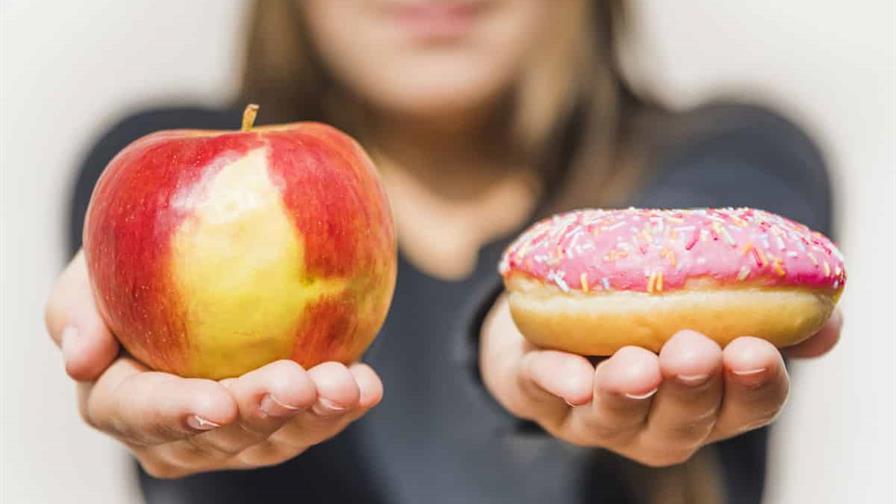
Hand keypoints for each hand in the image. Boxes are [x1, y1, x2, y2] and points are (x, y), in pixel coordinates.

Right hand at [45, 251, 382, 477]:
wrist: (202, 258)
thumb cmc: (137, 262)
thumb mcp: (95, 267)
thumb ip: (77, 305)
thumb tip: (80, 357)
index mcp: (119, 400)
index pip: (138, 413)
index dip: (176, 412)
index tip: (215, 400)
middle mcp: (177, 430)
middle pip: (217, 436)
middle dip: (258, 414)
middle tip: (293, 381)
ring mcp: (235, 432)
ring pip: (274, 438)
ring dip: (312, 415)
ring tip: (343, 383)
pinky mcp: (283, 421)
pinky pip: (316, 421)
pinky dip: (344, 404)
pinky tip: (366, 383)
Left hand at [480, 295, 840, 466]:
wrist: (556, 314)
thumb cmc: (646, 312)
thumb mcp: (707, 308)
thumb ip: (763, 314)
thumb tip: (828, 318)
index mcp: (705, 403)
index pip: (744, 407)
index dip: (754, 387)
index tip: (757, 353)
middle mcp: (653, 421)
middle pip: (681, 422)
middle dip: (690, 390)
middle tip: (694, 352)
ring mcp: (594, 415)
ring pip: (614, 417)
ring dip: (627, 393)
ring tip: (637, 364)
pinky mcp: (538, 390)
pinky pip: (542, 389)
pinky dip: (555, 383)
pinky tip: (570, 380)